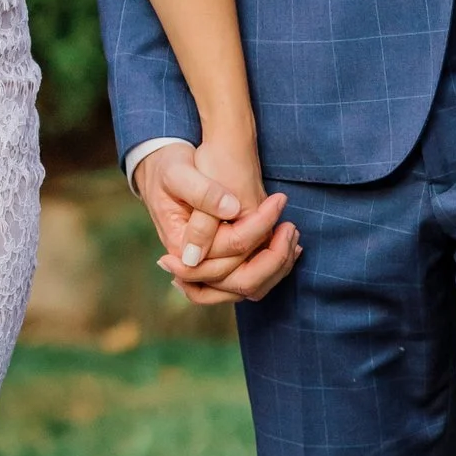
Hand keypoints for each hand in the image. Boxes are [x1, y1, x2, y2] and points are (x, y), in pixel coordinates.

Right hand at [133, 136, 299, 309]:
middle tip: (291, 227)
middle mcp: (196, 264)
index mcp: (182, 245)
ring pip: (250, 287)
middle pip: (242, 282)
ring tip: (293, 236)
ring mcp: (210, 264)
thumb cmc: (168, 168)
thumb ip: (201, 192)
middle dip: (274, 258)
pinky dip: (272, 267)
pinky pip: (250, 278)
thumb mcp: (177, 172)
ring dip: (277, 267)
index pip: (230, 249)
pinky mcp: (221, 259)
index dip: (259, 227)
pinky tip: (287, 245)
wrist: (162, 168)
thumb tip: (230, 210)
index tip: (277, 201)